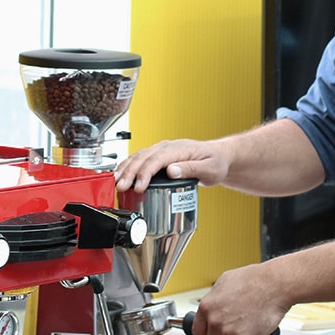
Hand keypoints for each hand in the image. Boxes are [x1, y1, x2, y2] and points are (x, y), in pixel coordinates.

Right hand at [114, 138, 228, 192]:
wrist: (218, 156)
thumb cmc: (215, 162)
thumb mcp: (209, 168)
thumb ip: (190, 169)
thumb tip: (171, 171)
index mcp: (179, 149)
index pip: (157, 159)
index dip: (145, 173)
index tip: (139, 187)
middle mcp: (167, 147)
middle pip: (143, 157)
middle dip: (130, 172)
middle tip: (121, 187)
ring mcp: (162, 149)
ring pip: (138, 156)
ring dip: (126, 169)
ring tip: (116, 183)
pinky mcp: (158, 155)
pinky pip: (140, 158)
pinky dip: (128, 166)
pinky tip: (121, 174)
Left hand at [189, 263, 287, 334]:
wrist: (274, 284)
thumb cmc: (254, 280)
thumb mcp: (224, 282)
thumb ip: (214, 299)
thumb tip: (211, 308)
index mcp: (206, 307)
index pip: (198, 333)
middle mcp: (215, 322)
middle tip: (235, 331)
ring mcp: (230, 333)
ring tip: (248, 327)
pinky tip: (257, 332)